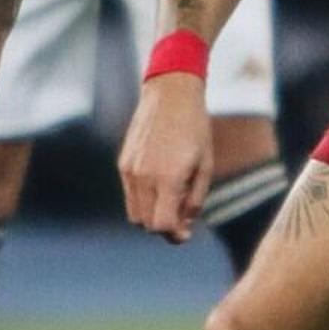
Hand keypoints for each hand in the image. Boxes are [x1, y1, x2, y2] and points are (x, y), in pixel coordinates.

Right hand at [117, 71, 212, 243]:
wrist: (171, 94)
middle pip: (146, 224)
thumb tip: (184, 226)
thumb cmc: (195, 129)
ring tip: (171, 201)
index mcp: (167, 178)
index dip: (175, 235)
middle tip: (182, 219)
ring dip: (151, 216)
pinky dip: (143, 200)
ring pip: (134, 213)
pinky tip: (160, 185)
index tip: (187, 233)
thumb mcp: (206, 166)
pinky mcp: (123, 163)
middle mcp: (144, 176)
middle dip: (164, 227)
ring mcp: (130, 170)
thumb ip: (195, 200)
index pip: (162, 225)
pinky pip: (130, 195)